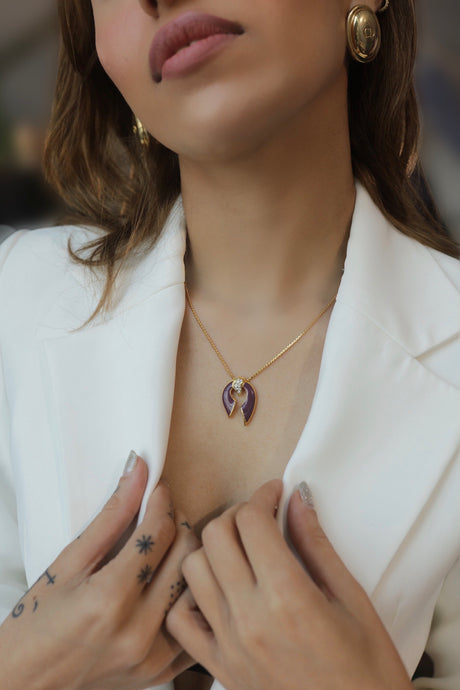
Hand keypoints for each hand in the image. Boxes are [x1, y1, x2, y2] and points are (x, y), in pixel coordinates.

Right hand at [0, 455, 199, 689]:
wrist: (25, 684)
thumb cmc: (36, 623)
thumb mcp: (67, 564)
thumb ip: (110, 516)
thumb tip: (136, 471)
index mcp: (110, 599)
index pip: (159, 532)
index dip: (161, 501)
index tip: (158, 487)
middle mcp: (138, 631)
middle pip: (186, 555)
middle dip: (178, 523)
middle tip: (163, 512)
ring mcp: (153, 657)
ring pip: (196, 587)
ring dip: (188, 557)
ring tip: (168, 545)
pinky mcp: (161, 673)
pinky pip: (193, 623)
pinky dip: (187, 597)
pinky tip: (171, 583)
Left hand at [166, 480, 412, 689]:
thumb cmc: (366, 671)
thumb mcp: (353, 601)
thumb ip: (317, 545)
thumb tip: (297, 500)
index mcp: (287, 596)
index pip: (251, 520)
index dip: (263, 495)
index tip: (276, 493)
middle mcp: (248, 617)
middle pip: (216, 535)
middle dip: (237, 513)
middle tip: (261, 517)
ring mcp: (227, 644)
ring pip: (193, 568)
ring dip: (212, 548)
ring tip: (240, 549)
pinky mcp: (219, 667)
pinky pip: (180, 620)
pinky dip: (190, 596)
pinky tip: (217, 590)